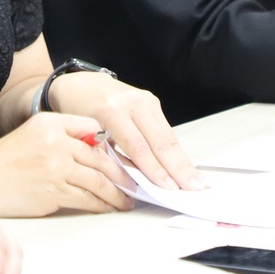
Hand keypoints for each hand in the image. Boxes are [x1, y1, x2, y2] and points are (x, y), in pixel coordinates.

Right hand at [0, 111, 136, 216]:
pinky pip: (87, 199)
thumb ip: (65, 135)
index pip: (93, 127)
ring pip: (99, 181)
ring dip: (117, 193)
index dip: (112, 144)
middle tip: (137, 182)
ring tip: (127, 199)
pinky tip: (109, 207)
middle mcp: (55, 142)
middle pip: (101, 158)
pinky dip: (102, 205)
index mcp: (50, 122)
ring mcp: (55, 169)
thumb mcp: (34, 133)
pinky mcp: (53, 193)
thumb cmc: (7, 159)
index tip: (126, 155)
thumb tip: (100, 149)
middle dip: (123, 173)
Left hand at [43, 72, 205, 190]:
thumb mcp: (84, 135)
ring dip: (183, 162)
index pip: (138, 147)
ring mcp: (145, 100)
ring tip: (196, 182)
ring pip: (168, 136)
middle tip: (192, 188)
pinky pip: (166, 130)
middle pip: (161, 141)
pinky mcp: (152, 102)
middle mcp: (132, 103)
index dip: (155, 170)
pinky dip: (177, 151)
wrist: (81, 84)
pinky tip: (186, 167)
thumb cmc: (77, 112)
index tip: (168, 188)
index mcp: (111, 110)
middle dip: (178, 168)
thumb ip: (107, 155)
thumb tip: (131, 183)